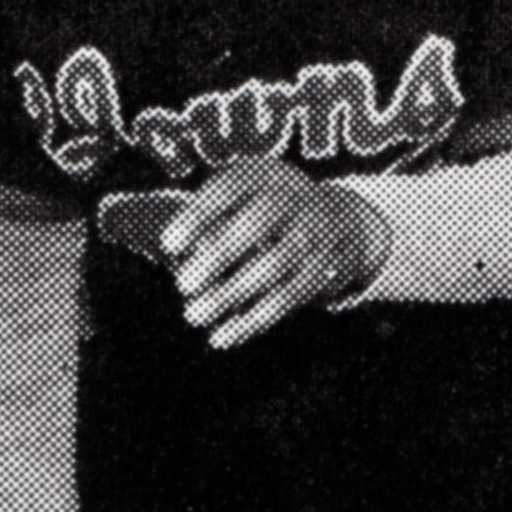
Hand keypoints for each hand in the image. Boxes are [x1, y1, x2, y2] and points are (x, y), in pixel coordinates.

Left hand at [159, 157, 388, 349]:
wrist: (343, 221)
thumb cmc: (267, 214)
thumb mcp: (243, 202)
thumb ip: (211, 223)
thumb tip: (176, 258)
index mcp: (264, 175)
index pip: (229, 188)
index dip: (198, 215)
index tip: (168, 244)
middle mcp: (294, 198)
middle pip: (258, 221)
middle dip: (217, 253)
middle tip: (182, 284)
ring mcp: (315, 234)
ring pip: (273, 265)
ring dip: (229, 294)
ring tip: (193, 315)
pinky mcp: (325, 271)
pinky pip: (288, 298)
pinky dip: (252, 320)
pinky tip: (222, 337)